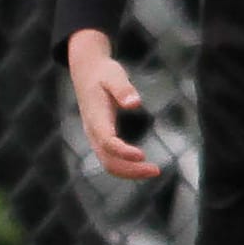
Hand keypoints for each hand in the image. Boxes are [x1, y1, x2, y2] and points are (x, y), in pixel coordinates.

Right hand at [67, 28, 159, 181]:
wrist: (86, 72)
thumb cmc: (103, 73)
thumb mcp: (114, 75)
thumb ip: (123, 89)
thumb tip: (135, 103)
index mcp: (96, 118)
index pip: (107, 142)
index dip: (123, 151)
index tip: (142, 155)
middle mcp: (93, 132)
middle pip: (108, 161)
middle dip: (131, 170)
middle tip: (156, 170)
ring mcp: (95, 137)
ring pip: (109, 164)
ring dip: (130, 172)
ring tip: (153, 170)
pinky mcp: (100, 139)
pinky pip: (110, 159)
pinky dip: (126, 167)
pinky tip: (142, 164)